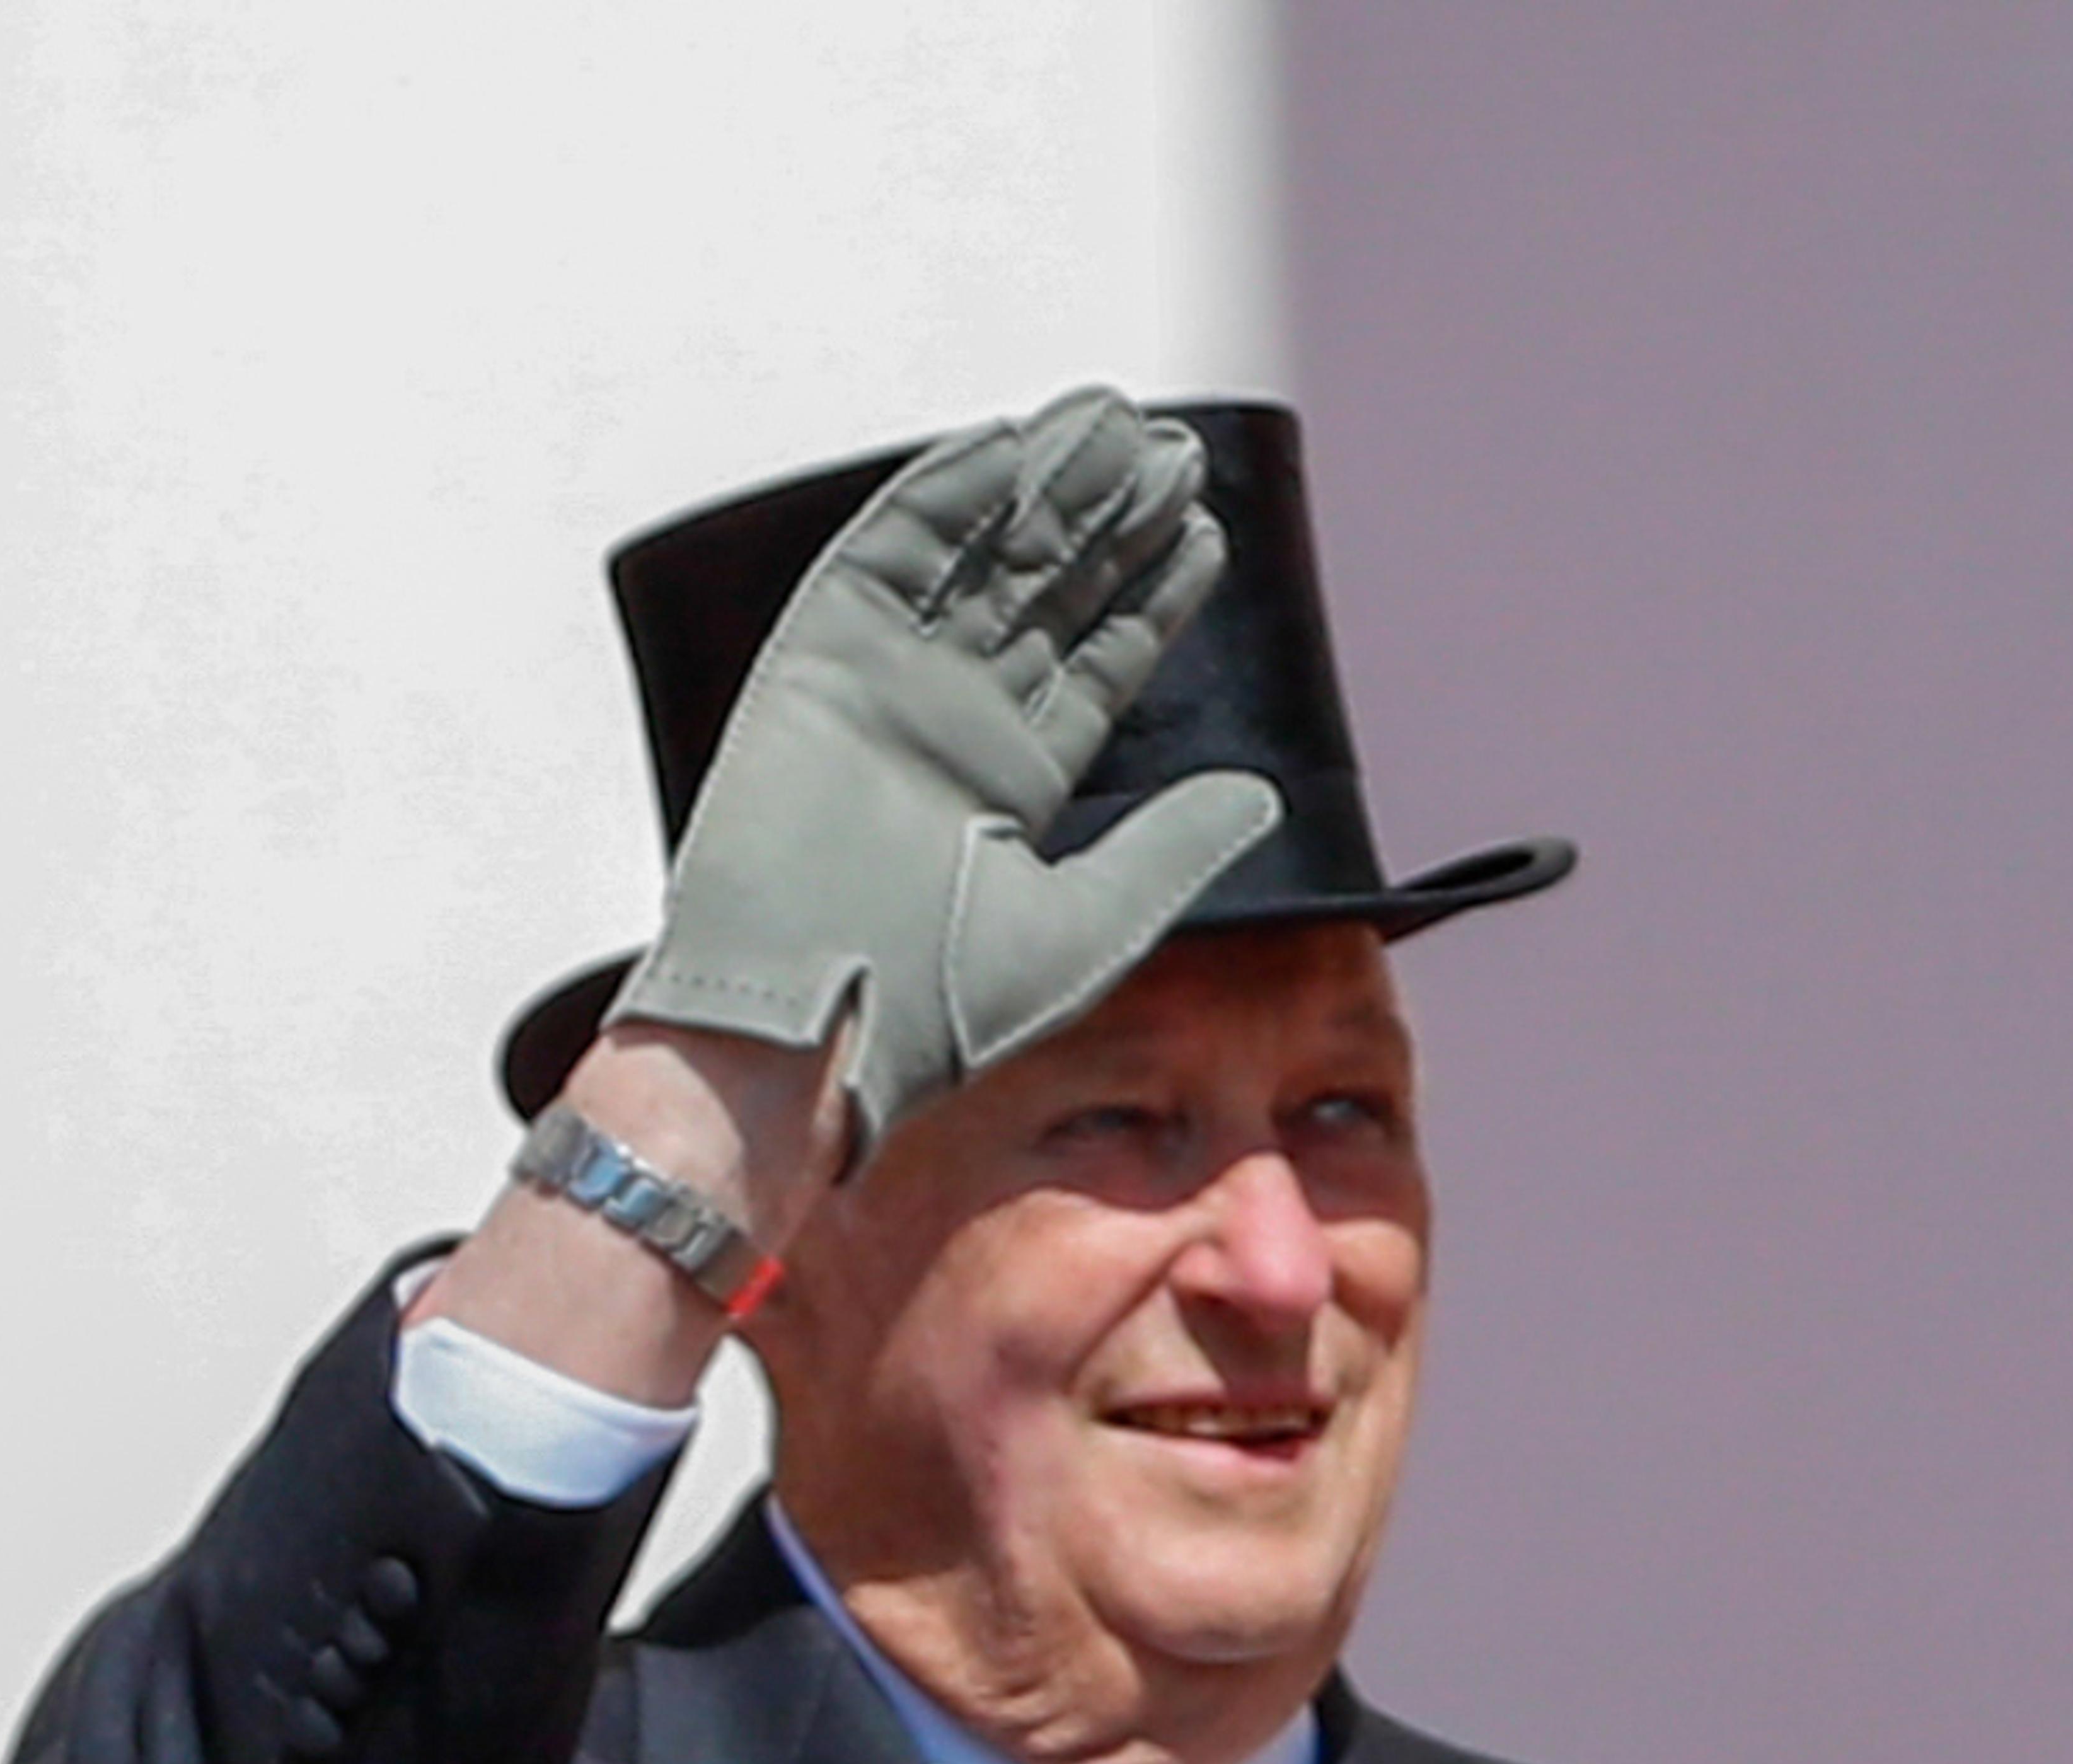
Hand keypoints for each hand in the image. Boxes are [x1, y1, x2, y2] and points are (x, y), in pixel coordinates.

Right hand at [607, 385, 1281, 1150]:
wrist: (811, 1031)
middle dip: (1109, 520)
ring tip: (1113, 423)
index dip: (1150, 593)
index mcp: (1017, 783)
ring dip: (1041, 490)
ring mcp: (886, 688)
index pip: (1098, 661)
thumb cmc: (936, 1009)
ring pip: (977, 561)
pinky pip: (883, 560)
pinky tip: (1005, 446)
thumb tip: (1261, 800)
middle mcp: (955, 724)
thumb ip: (1172, 852)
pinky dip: (940, 500)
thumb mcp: (1091, 926)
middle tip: (1173, 449)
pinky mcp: (818, 666)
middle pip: (1045, 593)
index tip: (1203, 526)